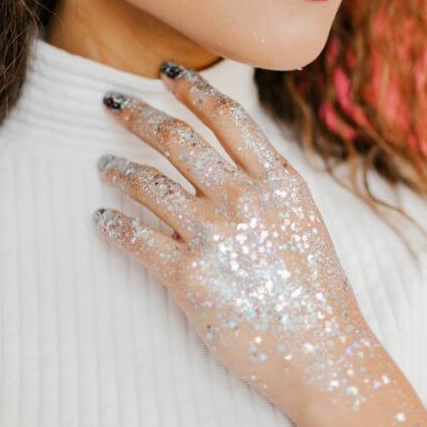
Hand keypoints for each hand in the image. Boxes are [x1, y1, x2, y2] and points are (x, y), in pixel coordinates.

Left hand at [93, 63, 396, 426]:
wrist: (322, 354)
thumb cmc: (315, 290)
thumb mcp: (302, 217)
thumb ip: (266, 182)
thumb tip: (228, 157)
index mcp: (276, 179)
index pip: (225, 114)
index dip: (191, 88)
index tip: (166, 72)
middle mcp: (242, 197)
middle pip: (177, 139)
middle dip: (138, 115)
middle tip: (112, 102)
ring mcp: (213, 235)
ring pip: (149, 183)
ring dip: (118, 168)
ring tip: (104, 164)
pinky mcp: (189, 276)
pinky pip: (136, 238)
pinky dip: (113, 225)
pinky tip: (103, 220)